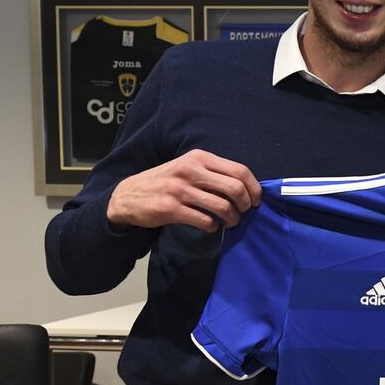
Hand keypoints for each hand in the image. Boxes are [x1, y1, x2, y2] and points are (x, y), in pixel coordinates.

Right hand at [106, 149, 261, 232]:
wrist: (128, 195)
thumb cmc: (166, 181)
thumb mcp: (188, 167)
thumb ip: (213, 173)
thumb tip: (246, 188)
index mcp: (199, 157)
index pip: (239, 170)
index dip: (254, 187)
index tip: (256, 200)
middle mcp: (191, 170)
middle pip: (235, 188)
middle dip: (246, 204)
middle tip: (244, 212)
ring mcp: (180, 190)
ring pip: (222, 206)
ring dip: (232, 218)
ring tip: (231, 222)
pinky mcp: (171, 209)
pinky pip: (205, 221)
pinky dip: (214, 226)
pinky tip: (212, 226)